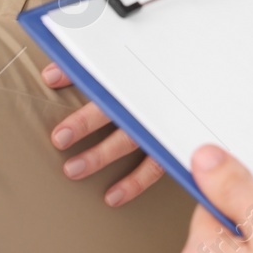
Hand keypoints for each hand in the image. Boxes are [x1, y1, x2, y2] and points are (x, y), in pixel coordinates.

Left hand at [41, 61, 164, 206]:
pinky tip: (113, 196)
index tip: (60, 133)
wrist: (202, 69)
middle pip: (119, 118)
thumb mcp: (122, 56)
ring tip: (74, 171)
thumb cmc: (155, 66)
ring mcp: (162, 124)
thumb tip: (50, 76)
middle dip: (89, 132)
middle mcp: (151, 102)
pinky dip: (135, 182)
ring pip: (133, 142)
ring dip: (103, 158)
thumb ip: (84, 67)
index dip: (84, 116)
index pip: (109, 93)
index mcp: (138, 79)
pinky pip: (156, 166)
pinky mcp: (173, 141)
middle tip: (62, 149)